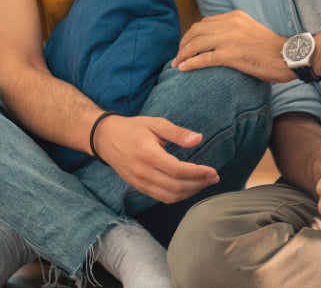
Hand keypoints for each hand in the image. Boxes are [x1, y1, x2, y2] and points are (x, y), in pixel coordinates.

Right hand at [94, 114, 219, 203]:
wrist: (106, 138)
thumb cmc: (133, 128)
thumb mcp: (156, 123)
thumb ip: (177, 132)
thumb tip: (198, 139)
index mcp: (148, 153)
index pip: (177, 170)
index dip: (197, 173)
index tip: (212, 171)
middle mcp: (142, 172)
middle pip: (176, 187)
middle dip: (198, 184)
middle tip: (214, 178)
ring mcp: (139, 182)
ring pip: (169, 196)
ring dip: (190, 192)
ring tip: (205, 183)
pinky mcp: (138, 187)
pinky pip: (161, 197)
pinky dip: (178, 196)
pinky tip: (189, 188)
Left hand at [171, 10, 293, 82]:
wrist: (288, 56)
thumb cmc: (272, 48)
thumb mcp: (251, 29)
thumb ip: (235, 30)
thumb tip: (219, 40)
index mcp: (234, 16)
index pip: (204, 22)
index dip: (192, 34)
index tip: (186, 44)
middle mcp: (230, 24)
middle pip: (196, 31)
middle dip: (183, 43)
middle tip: (178, 55)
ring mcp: (229, 38)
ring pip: (196, 44)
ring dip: (182, 54)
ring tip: (176, 63)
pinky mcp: (231, 55)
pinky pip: (203, 58)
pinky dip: (190, 63)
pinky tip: (182, 68)